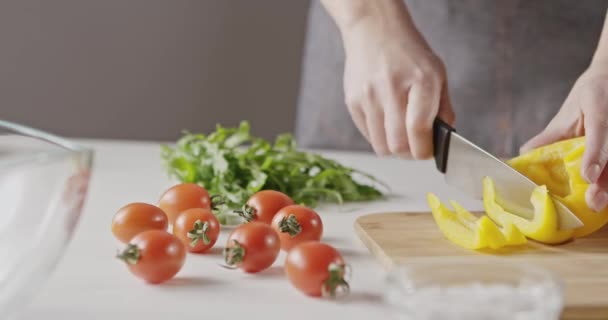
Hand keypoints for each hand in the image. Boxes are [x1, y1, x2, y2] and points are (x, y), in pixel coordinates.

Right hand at [341, 17, 453, 158]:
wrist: (374, 30)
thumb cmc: (409, 55)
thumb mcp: (437, 74)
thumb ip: (443, 109)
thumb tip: (442, 142)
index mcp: (421, 80)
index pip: (419, 130)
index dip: (425, 151)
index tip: (427, 151)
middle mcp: (392, 87)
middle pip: (398, 145)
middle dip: (409, 154)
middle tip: (414, 147)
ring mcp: (369, 95)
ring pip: (381, 146)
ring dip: (393, 148)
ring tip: (400, 135)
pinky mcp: (352, 101)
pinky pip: (368, 135)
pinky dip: (379, 136)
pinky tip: (385, 120)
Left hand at [521, 61, 607, 210]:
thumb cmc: (592, 94)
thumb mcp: (569, 113)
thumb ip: (551, 136)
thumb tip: (524, 154)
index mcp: (601, 109)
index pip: (601, 132)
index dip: (595, 155)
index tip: (588, 176)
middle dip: (605, 182)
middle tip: (593, 202)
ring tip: (597, 204)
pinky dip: (606, 178)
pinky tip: (599, 195)